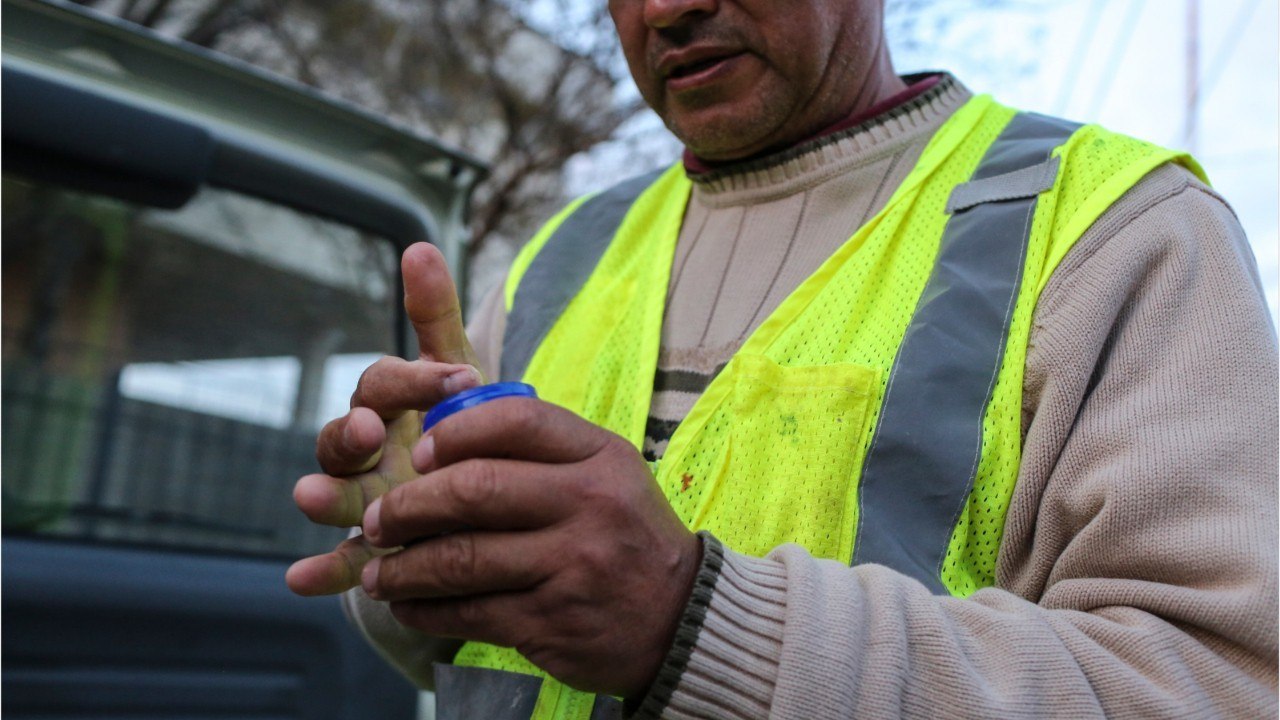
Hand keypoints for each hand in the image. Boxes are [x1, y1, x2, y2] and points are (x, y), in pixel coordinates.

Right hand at [286, 242, 482, 595]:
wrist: (472, 492)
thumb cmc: (457, 423)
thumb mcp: (455, 371)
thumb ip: (435, 316)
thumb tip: (421, 244)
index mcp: (385, 404)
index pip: (385, 382)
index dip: (414, 380)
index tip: (455, 376)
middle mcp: (364, 450)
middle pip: (340, 438)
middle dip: (348, 434)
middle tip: (367, 431)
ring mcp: (361, 498)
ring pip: (333, 494)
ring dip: (320, 495)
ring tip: (308, 495)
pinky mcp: (368, 546)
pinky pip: (341, 559)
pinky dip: (320, 570)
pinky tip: (300, 580)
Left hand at [359, 397, 700, 698]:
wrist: (681, 618)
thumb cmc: (625, 534)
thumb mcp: (606, 473)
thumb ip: (541, 448)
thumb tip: (443, 431)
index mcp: (600, 457)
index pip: (517, 421)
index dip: (454, 432)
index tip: (417, 453)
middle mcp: (590, 506)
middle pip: (475, 490)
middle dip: (409, 505)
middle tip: (379, 520)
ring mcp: (572, 566)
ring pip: (461, 558)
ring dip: (404, 567)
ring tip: (378, 572)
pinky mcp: (553, 622)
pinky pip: (470, 612)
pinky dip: (425, 610)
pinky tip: (409, 606)